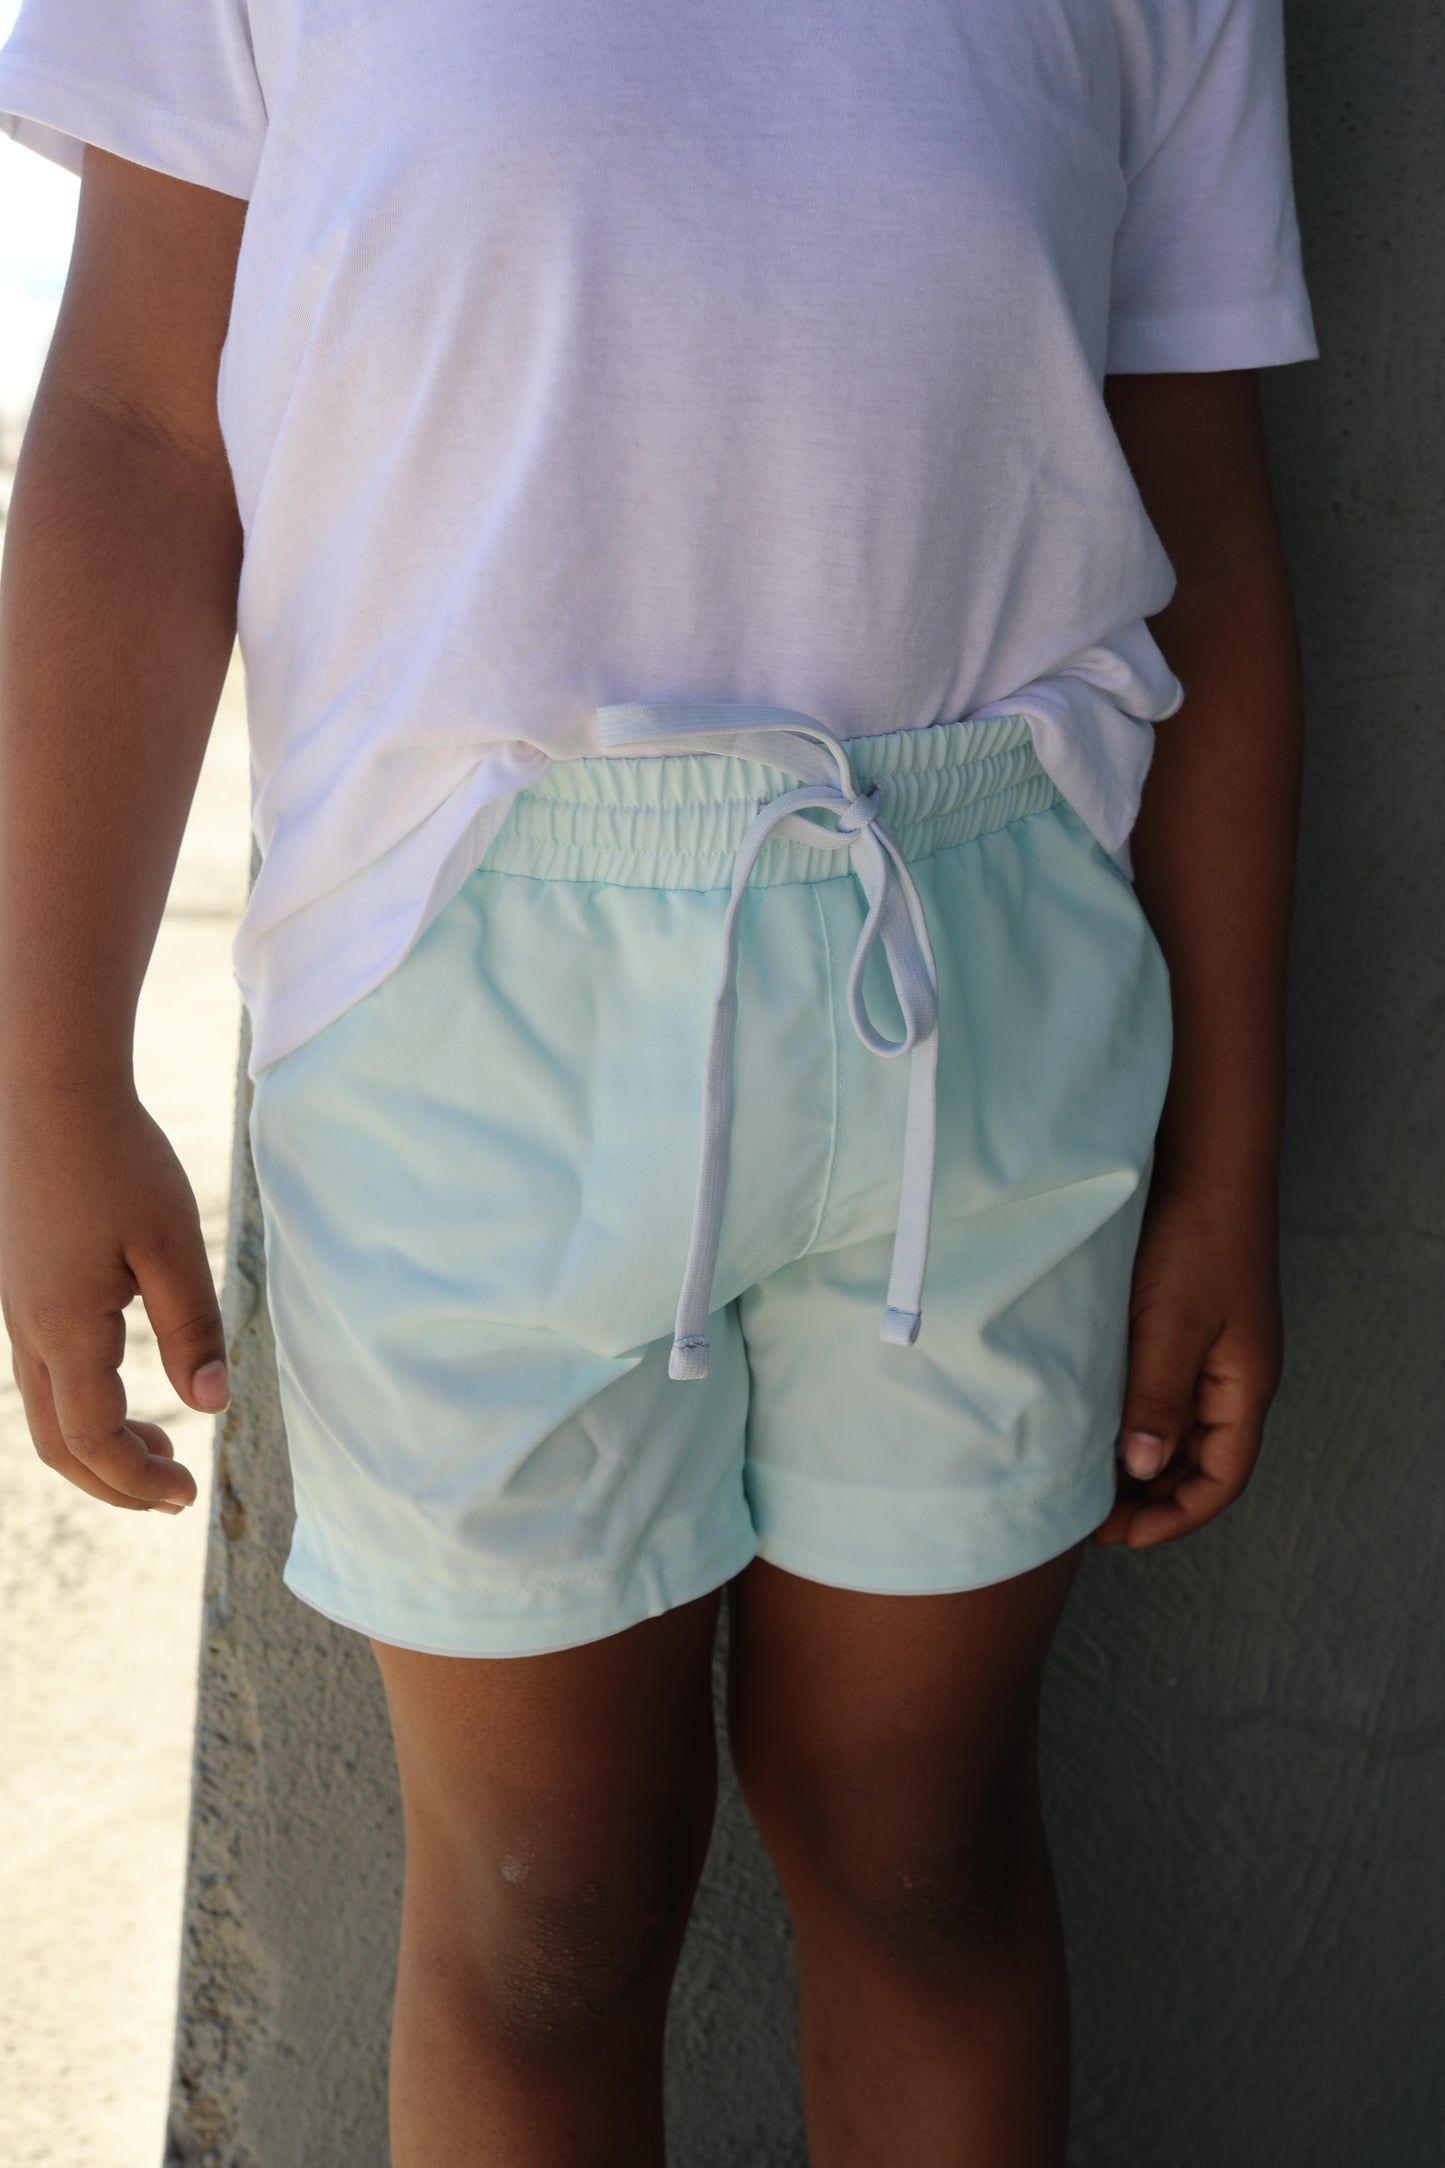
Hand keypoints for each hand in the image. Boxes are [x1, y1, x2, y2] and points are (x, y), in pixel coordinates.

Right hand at [0, 1084, 228, 1510]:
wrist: (54, 1094)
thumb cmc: (121, 1162)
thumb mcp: (174, 1246)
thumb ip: (193, 1328)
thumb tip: (211, 1407)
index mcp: (65, 1329)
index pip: (94, 1440)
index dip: (139, 1480)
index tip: (191, 1495)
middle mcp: (27, 1330)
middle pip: (59, 1444)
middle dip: (115, 1482)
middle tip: (175, 1497)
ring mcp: (17, 1311)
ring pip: (46, 1412)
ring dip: (100, 1446)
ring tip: (160, 1452)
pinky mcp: (23, 1289)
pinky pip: (44, 1374)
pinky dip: (84, 1405)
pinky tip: (126, 1390)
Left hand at [1092, 1159, 1283, 1550]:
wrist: (1201, 1167)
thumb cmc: (1195, 1242)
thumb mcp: (1171, 1326)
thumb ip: (1157, 1398)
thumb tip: (1143, 1471)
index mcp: (1244, 1387)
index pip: (1221, 1480)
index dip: (1175, 1517)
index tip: (1121, 1536)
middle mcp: (1231, 1379)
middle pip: (1198, 1464)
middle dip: (1151, 1499)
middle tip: (1091, 1520)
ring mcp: (1208, 1354)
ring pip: (1176, 1431)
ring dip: (1138, 1462)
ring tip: (1082, 1482)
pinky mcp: (1181, 1329)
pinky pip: (1159, 1394)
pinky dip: (1130, 1419)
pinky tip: (1089, 1425)